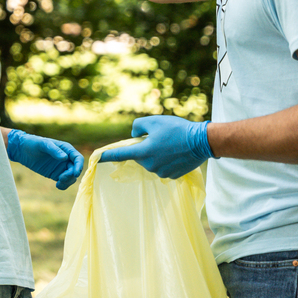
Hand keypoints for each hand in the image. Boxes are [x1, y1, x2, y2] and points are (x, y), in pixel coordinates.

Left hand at [6, 129, 84, 189]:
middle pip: (75, 169)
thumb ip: (54, 150)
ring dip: (68, 181)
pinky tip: (57, 186)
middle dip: (71, 175)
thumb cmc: (33, 143)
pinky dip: (63, 185)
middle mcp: (66, 159)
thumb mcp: (43, 144)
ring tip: (58, 183)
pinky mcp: (55, 174)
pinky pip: (63, 181)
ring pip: (71, 177)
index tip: (75, 173)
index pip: (78, 158)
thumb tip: (65, 158)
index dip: (79, 166)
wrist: (22, 150)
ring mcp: (61, 167)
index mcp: (66, 149)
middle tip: (61, 178)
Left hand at [99, 116, 213, 178]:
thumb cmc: (177, 129)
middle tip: (158, 138)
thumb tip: (134, 137)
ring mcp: (160, 173)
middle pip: (139, 156)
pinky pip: (161, 167)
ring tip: (170, 144)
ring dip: (155, 154)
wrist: (203, 142)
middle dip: (144, 148)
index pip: (119, 155)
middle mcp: (149, 165)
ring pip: (150, 162)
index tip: (95, 158)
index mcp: (143, 152)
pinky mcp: (171, 176)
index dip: (106, 156)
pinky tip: (176, 153)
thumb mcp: (154, 121)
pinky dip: (165, 161)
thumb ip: (137, 127)